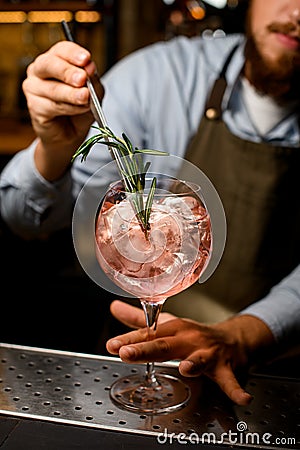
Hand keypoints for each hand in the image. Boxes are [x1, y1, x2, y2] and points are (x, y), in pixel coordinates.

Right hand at [23, 41, 103, 179]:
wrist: (71, 134)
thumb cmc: (80, 110)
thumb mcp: (94, 92)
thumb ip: (93, 80)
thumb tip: (89, 69)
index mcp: (55, 60)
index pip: (61, 50)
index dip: (73, 53)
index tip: (86, 59)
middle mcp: (40, 71)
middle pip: (49, 64)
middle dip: (68, 72)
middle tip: (82, 78)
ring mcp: (33, 88)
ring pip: (52, 88)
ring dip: (71, 94)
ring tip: (85, 98)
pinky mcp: (34, 107)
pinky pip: (52, 106)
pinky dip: (69, 108)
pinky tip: (79, 109)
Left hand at [107, 300, 274, 405]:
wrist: (233, 338)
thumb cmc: (195, 335)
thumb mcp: (167, 326)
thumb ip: (140, 321)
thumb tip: (114, 307)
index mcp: (173, 329)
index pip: (148, 334)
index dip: (129, 340)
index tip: (112, 345)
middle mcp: (189, 338)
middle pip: (165, 345)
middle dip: (146, 349)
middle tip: (127, 353)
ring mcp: (208, 352)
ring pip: (199, 359)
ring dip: (193, 364)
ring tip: (186, 369)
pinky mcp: (226, 367)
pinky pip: (231, 380)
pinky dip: (236, 389)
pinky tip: (242, 398)